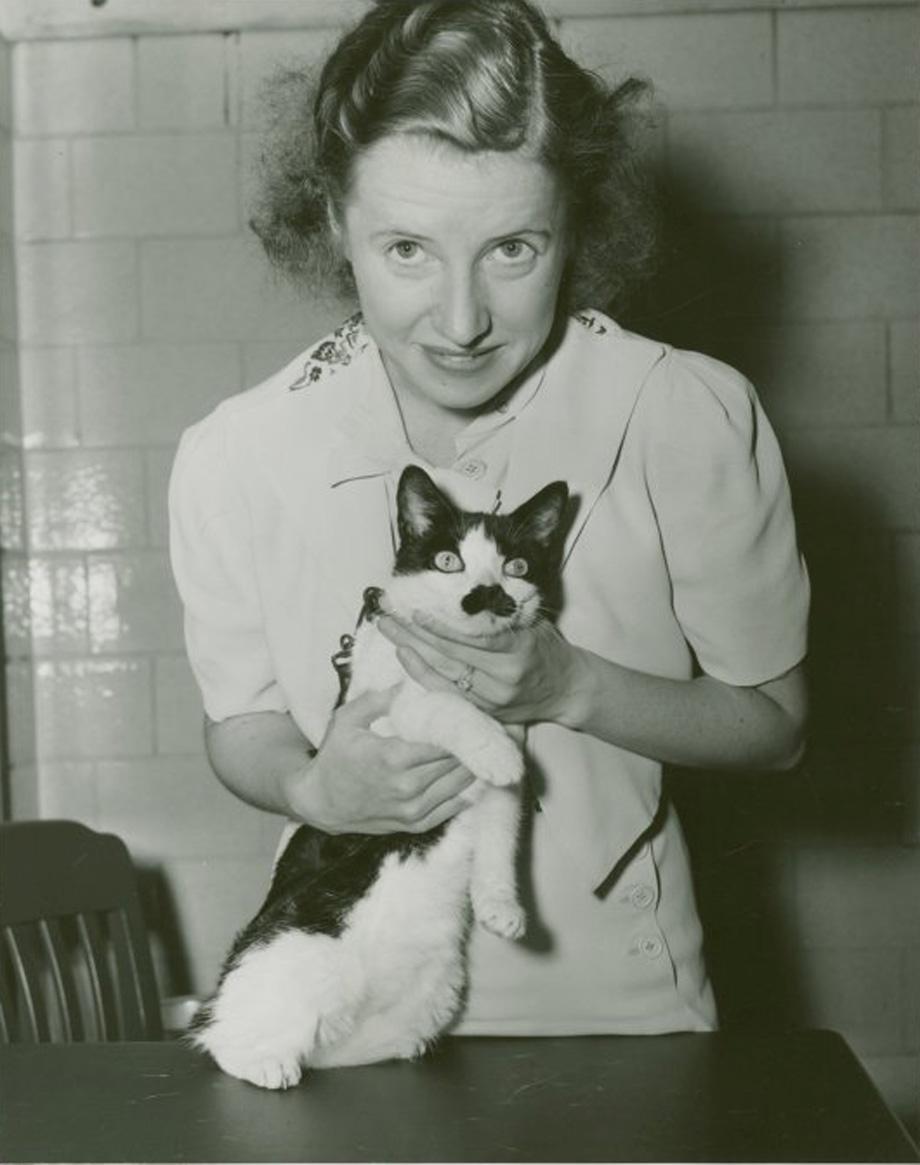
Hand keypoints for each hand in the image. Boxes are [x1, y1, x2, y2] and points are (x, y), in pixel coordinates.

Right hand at [286, 687, 474, 834]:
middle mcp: (408, 786)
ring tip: (478, 747)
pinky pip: (452, 807)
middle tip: (479, 728)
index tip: (468, 714)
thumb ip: (379, 699)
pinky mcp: (415, 824)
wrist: (320, 802)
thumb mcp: (348, 720)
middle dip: (469, 744)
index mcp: (393, 758)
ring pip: (459, 784)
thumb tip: (408, 682)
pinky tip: (469, 774)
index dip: (460, 727)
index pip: (444, 741)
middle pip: (456, 761)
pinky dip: (464, 790)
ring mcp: (413, 809)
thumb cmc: (334, 757)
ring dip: (471, 765)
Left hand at [376, 612, 584, 725]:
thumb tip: (461, 598)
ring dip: (413, 654)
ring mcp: (493, 700)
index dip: (441, 627)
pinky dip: (425, 675)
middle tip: (387, 619)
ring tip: (390, 634)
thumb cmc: (549, 649)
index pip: (472, 639)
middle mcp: (503, 678)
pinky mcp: (485, 712)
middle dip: (414, 636)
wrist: (568, 689)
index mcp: (518, 651)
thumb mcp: (532, 624)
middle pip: (450, 656)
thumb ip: (499, 617)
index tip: (416, 613)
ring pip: (444, 676)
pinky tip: (407, 659)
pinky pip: (449, 693)